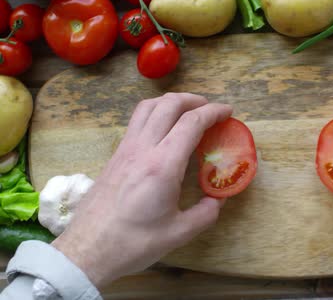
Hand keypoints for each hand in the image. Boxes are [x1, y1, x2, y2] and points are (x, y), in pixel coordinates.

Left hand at [52, 93, 231, 286]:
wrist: (87, 251)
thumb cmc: (133, 243)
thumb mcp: (179, 233)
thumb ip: (206, 213)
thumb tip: (218, 199)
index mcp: (162, 165)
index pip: (191, 123)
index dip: (213, 112)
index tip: (228, 112)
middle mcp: (142, 149)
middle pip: (168, 105)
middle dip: (193, 100)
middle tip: (210, 108)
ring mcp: (125, 150)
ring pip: (147, 108)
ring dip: (171, 102)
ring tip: (186, 110)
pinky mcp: (115, 156)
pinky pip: (136, 122)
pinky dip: (155, 114)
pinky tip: (163, 129)